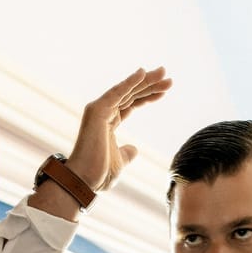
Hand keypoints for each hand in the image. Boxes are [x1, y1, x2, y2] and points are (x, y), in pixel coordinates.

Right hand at [67, 65, 172, 192]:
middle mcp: (102, 114)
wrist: (84, 181)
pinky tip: (144, 72)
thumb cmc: (98, 174)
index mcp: (107, 124)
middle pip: (130, 94)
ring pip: (127, 91)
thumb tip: (134, 149)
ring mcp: (99, 111)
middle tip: (168, 76)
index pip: (130, 104)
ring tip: (163, 71)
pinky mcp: (97, 111)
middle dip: (150, 85)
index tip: (164, 90)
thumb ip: (126, 154)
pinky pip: (117, 93)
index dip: (147, 96)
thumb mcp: (120, 162)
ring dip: (145, 81)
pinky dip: (130, 82)